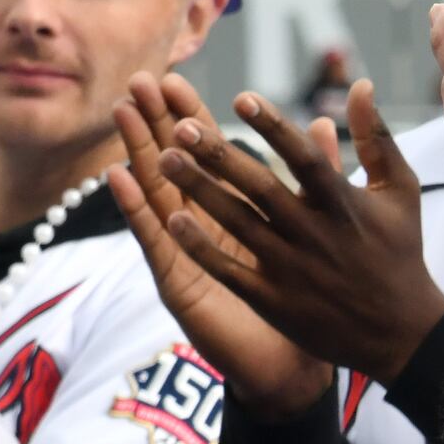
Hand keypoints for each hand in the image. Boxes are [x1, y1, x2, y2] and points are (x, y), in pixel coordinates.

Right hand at [108, 76, 330, 422]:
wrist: (292, 367)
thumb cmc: (305, 300)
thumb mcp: (315, 230)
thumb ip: (318, 177)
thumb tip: (325, 125)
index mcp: (236, 209)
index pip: (209, 150)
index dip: (191, 114)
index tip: (175, 76)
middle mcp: (202, 225)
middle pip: (175, 161)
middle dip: (156, 120)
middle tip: (138, 81)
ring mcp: (186, 252)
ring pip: (157, 191)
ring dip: (138, 150)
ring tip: (123, 113)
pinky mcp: (179, 281)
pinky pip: (155, 241)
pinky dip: (136, 209)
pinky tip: (119, 178)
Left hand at [151, 78, 443, 384]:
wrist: (404, 335)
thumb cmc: (400, 253)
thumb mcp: (399, 192)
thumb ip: (376, 137)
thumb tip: (361, 84)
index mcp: (343, 204)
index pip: (305, 158)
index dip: (274, 127)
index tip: (241, 97)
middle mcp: (314, 233)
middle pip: (260, 188)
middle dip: (220, 156)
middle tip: (179, 126)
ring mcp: (292, 269)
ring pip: (237, 223)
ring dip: (199, 191)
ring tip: (162, 158)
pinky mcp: (274, 301)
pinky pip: (230, 271)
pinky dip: (201, 248)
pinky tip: (170, 221)